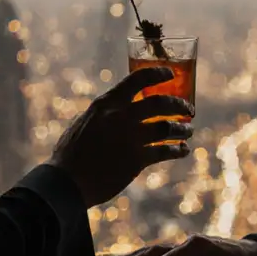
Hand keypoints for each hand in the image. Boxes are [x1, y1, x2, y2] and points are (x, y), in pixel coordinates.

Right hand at [50, 67, 193, 206]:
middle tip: (189, 109)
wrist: (67, 181)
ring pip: (167, 127)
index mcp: (106, 103)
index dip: (158, 74)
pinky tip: (183, 150)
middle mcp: (121, 116)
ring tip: (188, 130)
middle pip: (160, 103)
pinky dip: (178, 150)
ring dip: (182, 128)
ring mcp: (131, 137)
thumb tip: (116, 111)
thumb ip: (103, 115)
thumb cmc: (70, 153)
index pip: (137, 79)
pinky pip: (165, 151)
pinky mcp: (137, 160)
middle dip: (179, 104)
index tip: (170, 73)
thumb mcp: (84, 122)